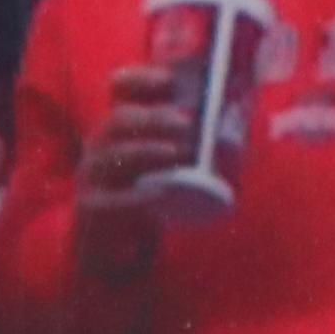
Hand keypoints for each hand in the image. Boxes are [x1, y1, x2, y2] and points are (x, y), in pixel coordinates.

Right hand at [73, 64, 185, 283]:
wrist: (117, 254)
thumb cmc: (151, 201)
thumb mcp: (173, 165)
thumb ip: (202, 139)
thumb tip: (242, 110)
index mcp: (121, 128)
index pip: (120, 90)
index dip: (141, 79)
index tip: (169, 79)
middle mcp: (101, 146)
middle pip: (119, 119)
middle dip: (154, 117)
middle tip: (187, 122)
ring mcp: (92, 178)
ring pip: (112, 155)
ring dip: (147, 150)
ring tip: (177, 153)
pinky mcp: (92, 210)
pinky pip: (110, 200)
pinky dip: (135, 196)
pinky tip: (158, 194)